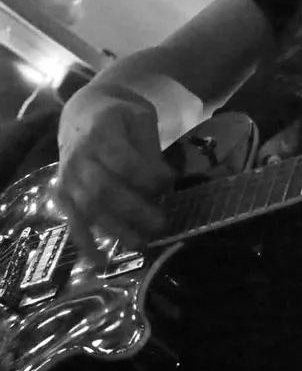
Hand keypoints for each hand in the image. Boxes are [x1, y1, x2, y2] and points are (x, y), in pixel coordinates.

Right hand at [55, 84, 174, 261]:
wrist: (84, 109)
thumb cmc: (120, 114)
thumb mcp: (141, 118)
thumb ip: (149, 148)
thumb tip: (162, 181)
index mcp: (101, 132)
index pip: (125, 162)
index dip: (149, 177)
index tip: (169, 182)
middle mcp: (79, 157)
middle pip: (105, 190)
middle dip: (135, 210)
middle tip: (161, 223)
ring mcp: (67, 177)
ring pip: (89, 209)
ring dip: (115, 229)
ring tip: (142, 243)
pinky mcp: (62, 193)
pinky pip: (71, 220)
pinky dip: (84, 242)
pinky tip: (99, 261)